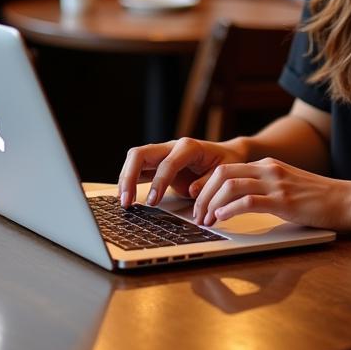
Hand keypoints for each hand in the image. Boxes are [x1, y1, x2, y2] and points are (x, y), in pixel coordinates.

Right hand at [116, 137, 247, 208]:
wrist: (226, 155)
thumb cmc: (226, 163)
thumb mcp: (224, 173)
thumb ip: (209, 181)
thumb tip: (193, 190)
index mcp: (188, 147)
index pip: (167, 163)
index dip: (158, 183)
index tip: (152, 202)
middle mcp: (171, 146)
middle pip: (140, 154)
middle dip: (129, 176)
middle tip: (126, 201)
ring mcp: (162, 153)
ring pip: (135, 159)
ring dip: (125, 179)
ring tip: (124, 202)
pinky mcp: (158, 163)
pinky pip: (138, 168)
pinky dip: (129, 181)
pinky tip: (126, 196)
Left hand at [192, 157, 350, 229]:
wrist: (346, 199)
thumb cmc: (318, 199)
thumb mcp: (286, 187)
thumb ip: (265, 189)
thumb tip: (238, 204)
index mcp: (266, 165)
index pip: (225, 169)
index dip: (205, 186)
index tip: (198, 203)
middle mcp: (268, 169)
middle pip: (221, 174)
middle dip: (203, 195)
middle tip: (197, 215)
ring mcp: (276, 183)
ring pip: (230, 185)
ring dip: (212, 204)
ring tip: (205, 220)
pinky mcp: (284, 201)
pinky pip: (249, 201)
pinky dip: (230, 209)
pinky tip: (222, 219)